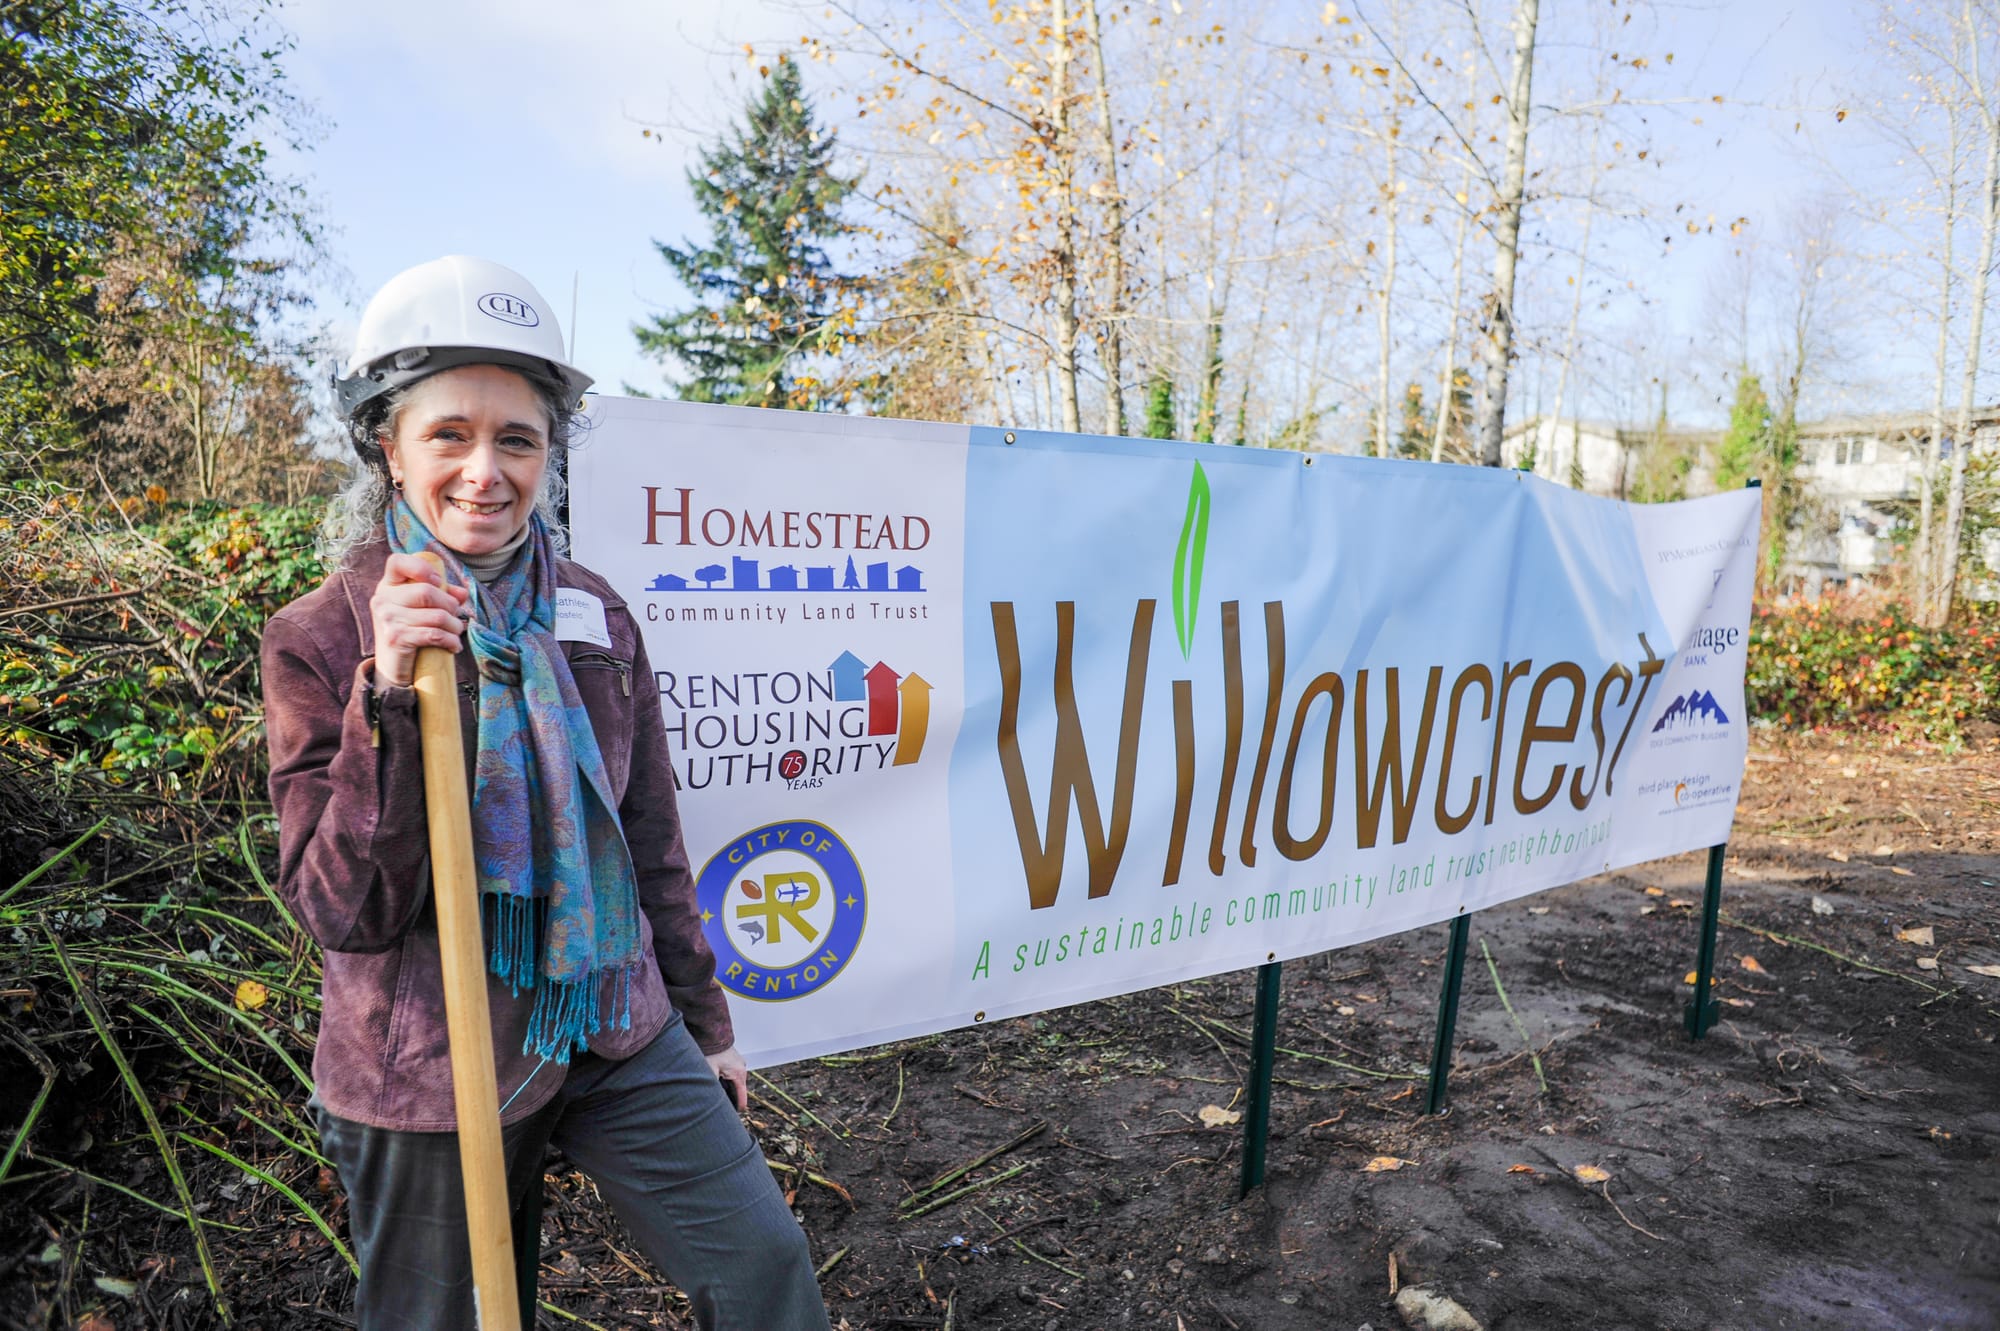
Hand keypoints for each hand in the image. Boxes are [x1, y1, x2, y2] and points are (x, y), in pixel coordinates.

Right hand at [370, 553, 470, 686]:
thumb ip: (442, 594)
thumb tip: (462, 592)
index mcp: (387, 585)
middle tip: (455, 616)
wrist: (392, 665)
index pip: (397, 562)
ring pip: (436, 615)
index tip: (438, 582)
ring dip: (454, 626)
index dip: (421, 568)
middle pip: (427, 592)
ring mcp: (387, 619)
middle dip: (450, 605)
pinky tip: (454, 646)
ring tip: (456, 632)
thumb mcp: (422, 608)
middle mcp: (382, 599)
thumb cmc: (411, 630)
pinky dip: (451, 641)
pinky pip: (434, 634)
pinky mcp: (396, 638)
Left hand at [705, 1045, 748, 1111]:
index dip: (737, 1108)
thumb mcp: (709, 1071)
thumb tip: (709, 1099)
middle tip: (718, 1105)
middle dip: (729, 1097)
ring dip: (726, 1087)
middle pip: (738, 1090)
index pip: (742, 1097)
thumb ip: (711, 1087)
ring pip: (734, 1082)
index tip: (731, 1117)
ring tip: (716, 1091)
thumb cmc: (712, 1050)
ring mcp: (739, 1063)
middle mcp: (742, 1068)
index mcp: (739, 1074)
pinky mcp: (734, 1060)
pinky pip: (732, 1074)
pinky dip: (726, 1079)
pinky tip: (716, 1079)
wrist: (712, 1033)